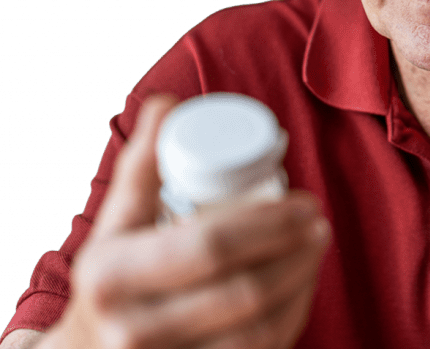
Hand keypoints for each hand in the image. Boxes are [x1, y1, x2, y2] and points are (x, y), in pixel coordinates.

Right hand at [43, 95, 329, 348]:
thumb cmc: (110, 279)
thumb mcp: (115, 224)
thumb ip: (141, 164)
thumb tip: (167, 103)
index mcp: (113, 277)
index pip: (209, 245)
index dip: (269, 223)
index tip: (303, 200)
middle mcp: (133, 331)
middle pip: (243, 292)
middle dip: (295, 252)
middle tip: (319, 222)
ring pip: (258, 332)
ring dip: (301, 286)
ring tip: (317, 249)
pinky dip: (290, 320)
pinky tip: (302, 290)